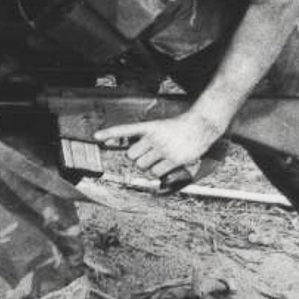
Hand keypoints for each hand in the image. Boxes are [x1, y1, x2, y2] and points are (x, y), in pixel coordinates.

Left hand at [95, 113, 223, 177]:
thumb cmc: (180, 127)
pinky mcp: (173, 159)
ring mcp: (163, 148)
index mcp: (150, 126)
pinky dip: (159, 173)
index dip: (110, 133)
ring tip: (161, 159)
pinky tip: (168, 165)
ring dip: (149, 167)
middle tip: (149, 156)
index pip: (125, 129)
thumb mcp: (161, 127)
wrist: (201, 125)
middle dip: (138, 159)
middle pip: (132, 155)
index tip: (96, 136)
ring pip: (143, 166)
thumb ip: (148, 138)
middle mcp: (154, 137)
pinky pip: (156, 173)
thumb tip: (137, 158)